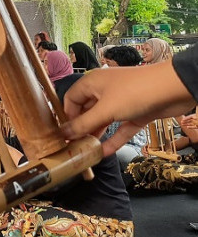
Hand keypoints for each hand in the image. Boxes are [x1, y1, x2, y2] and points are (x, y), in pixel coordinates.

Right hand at [62, 61, 195, 156]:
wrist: (174, 88)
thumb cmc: (135, 92)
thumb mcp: (105, 110)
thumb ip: (84, 124)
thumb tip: (64, 133)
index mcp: (92, 83)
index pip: (71, 99)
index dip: (66, 116)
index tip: (63, 134)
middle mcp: (104, 92)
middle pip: (86, 111)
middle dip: (80, 128)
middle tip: (73, 146)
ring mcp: (121, 103)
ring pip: (103, 121)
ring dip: (95, 135)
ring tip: (85, 152)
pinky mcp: (135, 114)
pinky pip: (120, 129)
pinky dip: (113, 139)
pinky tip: (104, 153)